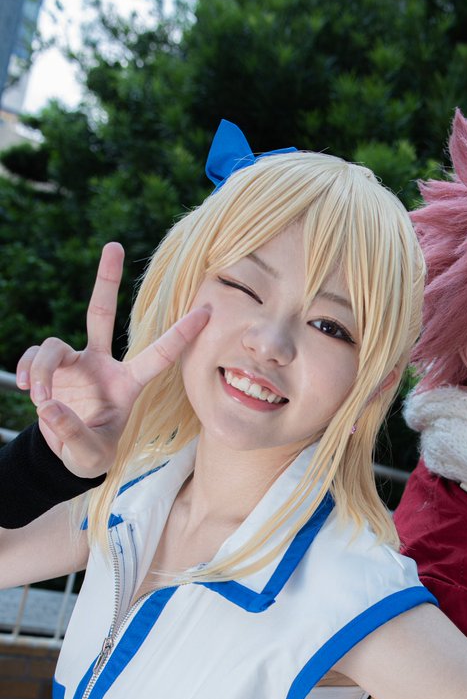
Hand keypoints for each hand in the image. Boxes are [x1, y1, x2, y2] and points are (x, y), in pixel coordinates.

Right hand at [16, 242, 208, 478]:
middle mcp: (103, 365)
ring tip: (40, 400)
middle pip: (102, 313)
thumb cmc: (90, 454)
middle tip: (114, 244)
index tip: (207, 310)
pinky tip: (26, 390)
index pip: (159, 356)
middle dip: (106, 278)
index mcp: (128, 384)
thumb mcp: (88, 454)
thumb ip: (72, 434)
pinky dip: (28, 371)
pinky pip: (34, 356)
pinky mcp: (52, 366)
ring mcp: (76, 362)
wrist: (65, 454)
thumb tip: (48, 404)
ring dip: (43, 370)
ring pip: (54, 346)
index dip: (181, 334)